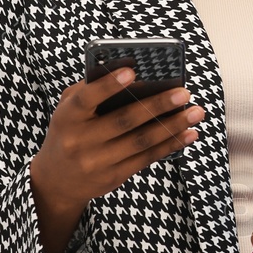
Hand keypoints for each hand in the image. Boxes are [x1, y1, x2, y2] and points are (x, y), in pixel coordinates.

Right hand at [30, 67, 204, 209]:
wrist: (57, 181)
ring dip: (173, 126)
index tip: (132, 71)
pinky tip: (188, 133)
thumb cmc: (70, 131)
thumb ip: (92, 90)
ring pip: (141, 141)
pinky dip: (170, 145)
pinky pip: (146, 158)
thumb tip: (135, 76)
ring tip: (196, 112)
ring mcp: (97, 162)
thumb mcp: (69, 109)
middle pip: (124, 121)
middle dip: (157, 105)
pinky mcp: (114, 177)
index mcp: (67, 117)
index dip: (108, 85)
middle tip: (184, 93)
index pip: (86, 98)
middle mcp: (80, 141)